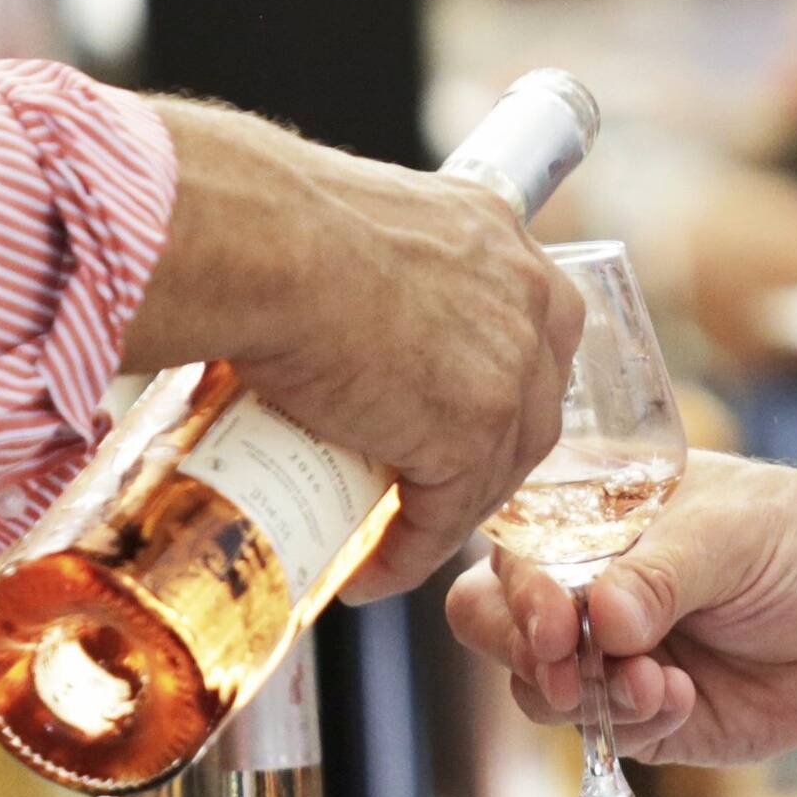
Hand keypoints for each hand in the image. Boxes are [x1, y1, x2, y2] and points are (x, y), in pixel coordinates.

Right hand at [137, 104, 583, 596]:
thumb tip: (324, 300)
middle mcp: (530, 302)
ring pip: (490, 473)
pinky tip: (367, 573)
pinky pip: (446, 519)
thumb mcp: (363, 225)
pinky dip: (407, 555)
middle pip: (520, 410)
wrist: (266, 243)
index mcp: (504, 241)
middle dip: (469, 461)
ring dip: (438, 518)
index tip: (430, 426)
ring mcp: (512, 373)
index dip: (481, 392)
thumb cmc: (279, 222)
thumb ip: (376, 262)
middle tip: (407, 490)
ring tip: (377, 541)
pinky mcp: (473, 434)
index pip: (518, 339)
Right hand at [447, 453, 796, 763]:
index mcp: (594, 507)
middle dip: (525, 649)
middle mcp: (582, 577)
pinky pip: (593, 730)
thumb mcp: (736, 535)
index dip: (519, 583)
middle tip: (571, 668)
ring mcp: (601, 649)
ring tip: (658, 684)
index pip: (513, 538)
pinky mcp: (633, 711)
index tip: (557, 622)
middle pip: (489, 614)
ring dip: (586, 693)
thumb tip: (600, 615)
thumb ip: (663, 572)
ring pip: (533, 683)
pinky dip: (632, 722)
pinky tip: (685, 698)